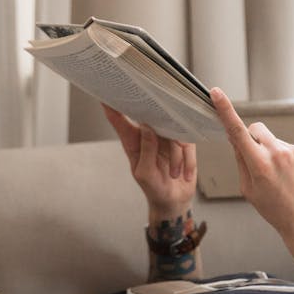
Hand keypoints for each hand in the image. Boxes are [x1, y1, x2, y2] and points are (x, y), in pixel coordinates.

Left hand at [102, 104, 196, 220]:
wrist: (174, 201)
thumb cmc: (154, 189)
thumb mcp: (145, 174)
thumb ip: (145, 150)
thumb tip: (147, 127)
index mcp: (132, 143)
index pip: (119, 120)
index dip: (112, 106)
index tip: (105, 92)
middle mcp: (148, 136)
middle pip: (149, 115)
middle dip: (156, 115)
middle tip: (161, 117)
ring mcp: (165, 138)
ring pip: (174, 132)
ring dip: (177, 156)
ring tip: (174, 174)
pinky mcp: (182, 142)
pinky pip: (188, 142)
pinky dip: (188, 161)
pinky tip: (184, 174)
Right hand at [210, 88, 293, 246]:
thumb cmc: (276, 210)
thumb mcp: (249, 190)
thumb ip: (241, 162)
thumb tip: (236, 140)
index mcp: (259, 166)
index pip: (237, 132)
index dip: (225, 110)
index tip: (216, 93)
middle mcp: (277, 154)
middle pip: (256, 130)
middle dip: (252, 138)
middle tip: (255, 159)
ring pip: (272, 140)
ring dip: (271, 152)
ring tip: (280, 177)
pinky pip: (288, 147)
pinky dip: (286, 158)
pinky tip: (291, 176)